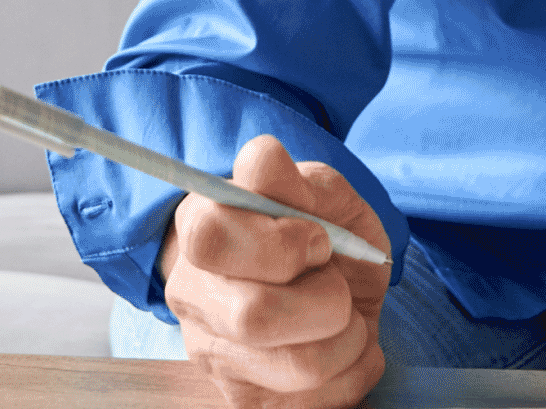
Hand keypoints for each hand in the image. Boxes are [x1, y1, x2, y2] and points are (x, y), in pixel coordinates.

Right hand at [159, 135, 391, 408]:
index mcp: (201, 225)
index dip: (282, 241)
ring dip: (348, 340)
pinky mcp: (242, 400)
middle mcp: (192, 292)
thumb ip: (301, 181)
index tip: (318, 239)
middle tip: (337, 286)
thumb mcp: (327, 196)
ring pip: (297, 366)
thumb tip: (265, 160)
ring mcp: (211, 351)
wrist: (333, 286)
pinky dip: (353, 373)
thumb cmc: (325, 234)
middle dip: (326, 301)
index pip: (212, 235)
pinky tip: (344, 348)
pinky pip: (315, 404)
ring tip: (347, 319)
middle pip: (254, 316)